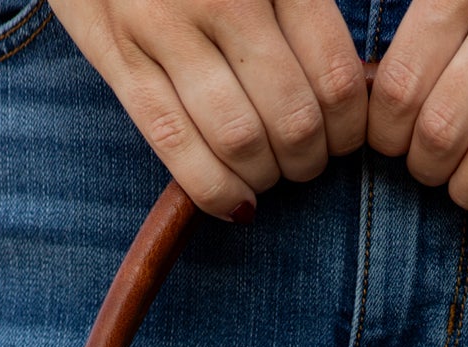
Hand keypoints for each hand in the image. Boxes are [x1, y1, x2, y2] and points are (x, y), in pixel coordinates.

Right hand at [50, 0, 367, 218]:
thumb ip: (299, 7)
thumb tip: (347, 88)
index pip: (334, 75)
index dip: (348, 128)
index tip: (344, 139)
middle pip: (292, 116)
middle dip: (309, 160)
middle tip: (306, 162)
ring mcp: (164, 26)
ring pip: (239, 138)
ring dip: (264, 178)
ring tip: (268, 176)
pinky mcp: (118, 55)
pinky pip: (174, 143)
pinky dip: (214, 190)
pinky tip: (235, 205)